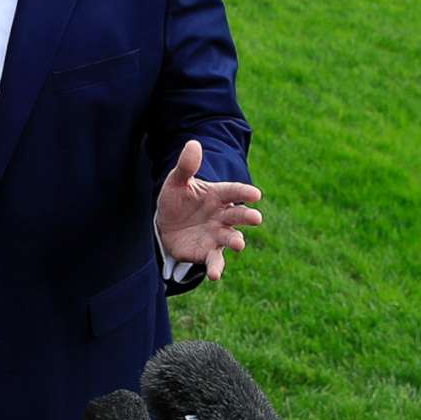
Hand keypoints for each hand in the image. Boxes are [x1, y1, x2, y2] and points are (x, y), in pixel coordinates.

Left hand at [154, 139, 262, 280]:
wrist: (164, 225)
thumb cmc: (176, 200)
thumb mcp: (176, 182)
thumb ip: (186, 166)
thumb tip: (193, 143)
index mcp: (218, 195)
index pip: (234, 191)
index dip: (244, 192)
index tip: (256, 194)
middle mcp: (223, 216)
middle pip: (238, 215)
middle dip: (247, 216)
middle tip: (256, 218)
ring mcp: (217, 235)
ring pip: (231, 238)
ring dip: (236, 242)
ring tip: (238, 244)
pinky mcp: (208, 252)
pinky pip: (214, 261)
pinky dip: (216, 268)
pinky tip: (214, 276)